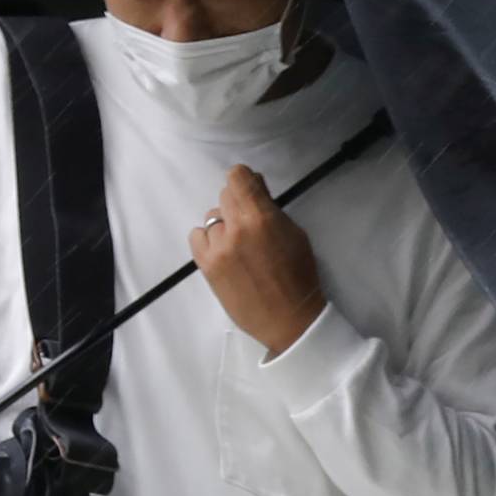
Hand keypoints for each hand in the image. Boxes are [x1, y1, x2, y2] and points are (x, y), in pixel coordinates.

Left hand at [190, 165, 325, 357]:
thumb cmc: (299, 275)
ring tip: (238, 245)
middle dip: (238, 204)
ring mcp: (218, 248)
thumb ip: (271, 208)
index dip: (244, 180)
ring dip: (224, 225)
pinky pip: (197, 237)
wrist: (287, 318)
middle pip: (224, 195)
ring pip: (211, 217)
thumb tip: (254, 186)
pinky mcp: (206, 266)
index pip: (238, 177)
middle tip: (250, 224)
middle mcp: (236, 228)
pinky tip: (223, 252)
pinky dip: (208, 240)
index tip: (250, 190)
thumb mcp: (295, 234)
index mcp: (261, 217)